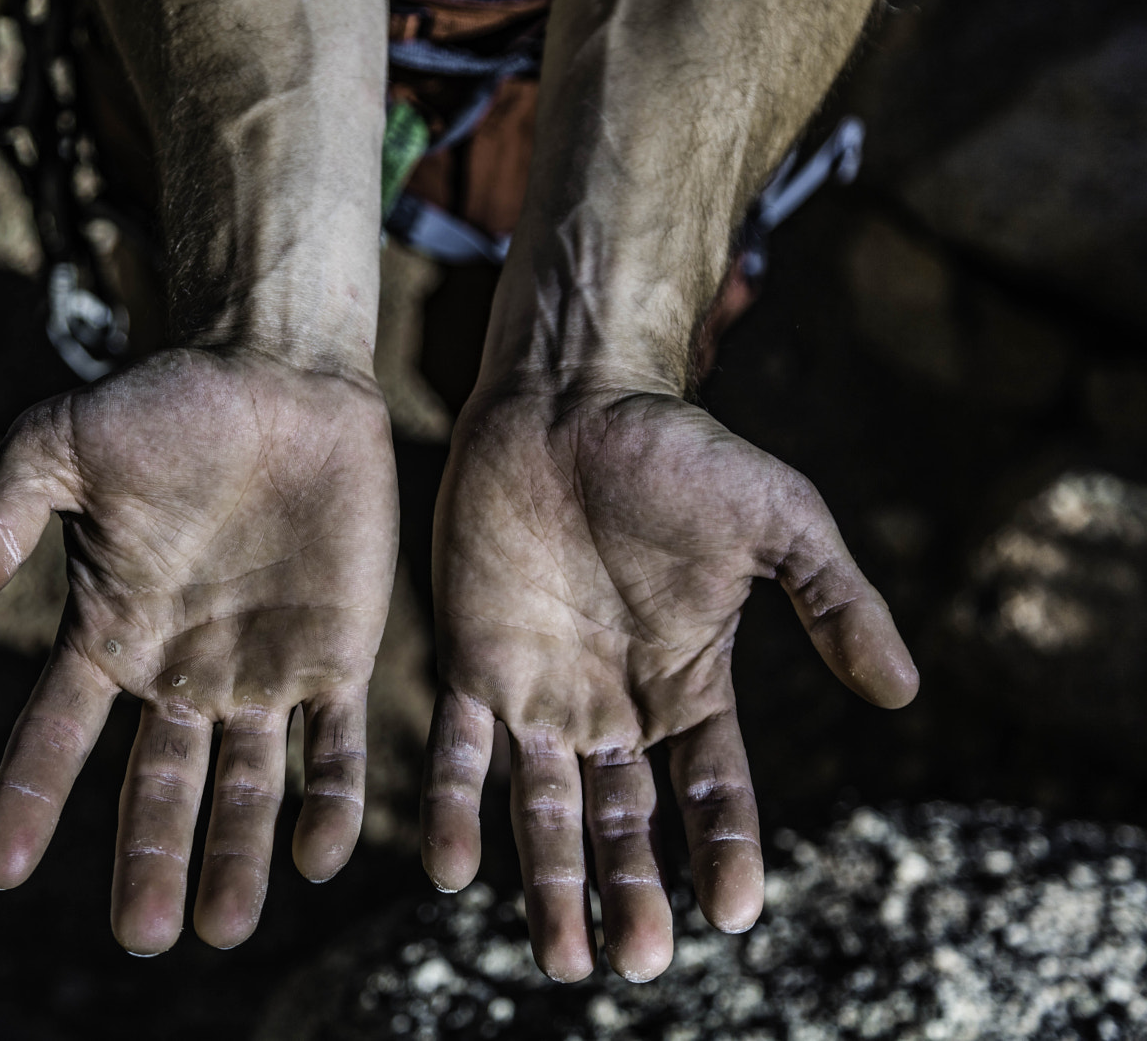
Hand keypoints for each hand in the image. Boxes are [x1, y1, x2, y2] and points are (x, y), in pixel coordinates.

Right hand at [0, 347, 397, 952]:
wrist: (280, 373)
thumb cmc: (164, 403)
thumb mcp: (58, 449)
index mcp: (111, 635)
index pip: (57, 734)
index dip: (27, 798)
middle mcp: (183, 671)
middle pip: (159, 787)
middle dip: (151, 858)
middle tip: (144, 934)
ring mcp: (264, 671)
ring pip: (249, 787)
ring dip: (239, 857)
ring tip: (224, 926)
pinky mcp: (339, 656)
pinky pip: (337, 745)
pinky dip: (332, 799)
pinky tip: (322, 855)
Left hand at [421, 387, 916, 981]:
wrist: (570, 398)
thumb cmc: (680, 451)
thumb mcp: (779, 520)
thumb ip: (834, 603)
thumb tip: (904, 692)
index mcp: (689, 685)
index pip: (712, 791)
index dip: (725, 851)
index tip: (734, 912)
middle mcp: (613, 706)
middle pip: (627, 822)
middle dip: (632, 891)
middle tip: (636, 961)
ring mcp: (541, 691)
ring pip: (545, 810)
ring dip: (551, 881)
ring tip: (560, 953)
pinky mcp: (473, 662)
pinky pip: (461, 750)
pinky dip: (458, 807)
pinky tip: (455, 869)